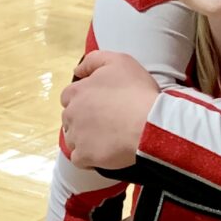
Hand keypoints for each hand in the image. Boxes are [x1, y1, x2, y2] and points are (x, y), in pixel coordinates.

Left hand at [61, 51, 162, 169]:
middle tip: (108, 121)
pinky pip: (79, 160)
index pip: (69, 96)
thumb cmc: (138, 92)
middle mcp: (71, 114)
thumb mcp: (120, 61)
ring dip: (86, 139)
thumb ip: (94, 60)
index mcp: (76, 91)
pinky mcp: (85, 156)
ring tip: (109, 138)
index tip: (102, 104)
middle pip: (70, 118)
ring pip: (73, 139)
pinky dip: (89, 158)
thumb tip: (77, 70)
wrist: (150, 124)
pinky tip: (105, 153)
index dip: (85, 100)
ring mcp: (77, 137)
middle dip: (84, 120)